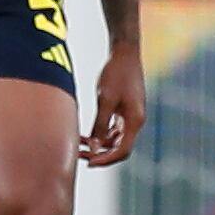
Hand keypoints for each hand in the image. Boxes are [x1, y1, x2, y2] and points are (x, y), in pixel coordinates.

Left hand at [79, 44, 145, 166]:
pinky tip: (84, 135)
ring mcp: (131, 116)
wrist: (124, 51)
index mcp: (135, 120)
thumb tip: (94, 147)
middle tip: (79, 156)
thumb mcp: (105, 100)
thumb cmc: (116, 72)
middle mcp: (135, 121)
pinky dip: (100, 134)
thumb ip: (100, 125)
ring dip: (98, 146)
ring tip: (78, 145)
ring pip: (115, 140)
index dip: (106, 160)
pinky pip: (113, 130)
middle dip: (100, 155)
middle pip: (119, 148)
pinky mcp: (125, 110)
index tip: (89, 163)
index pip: (122, 151)